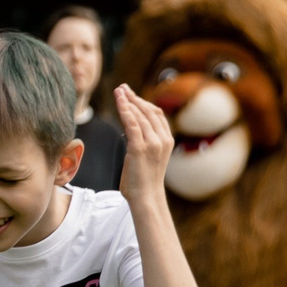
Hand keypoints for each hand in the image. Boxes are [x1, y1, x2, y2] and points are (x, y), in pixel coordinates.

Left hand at [113, 85, 174, 206]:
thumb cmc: (143, 180)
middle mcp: (162, 139)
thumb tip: (128, 129)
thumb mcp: (146, 157)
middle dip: (134, 98)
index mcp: (167, 140)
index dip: (143, 102)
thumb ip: (142, 141)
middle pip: (148, 111)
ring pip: (139, 116)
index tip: (131, 94)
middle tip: (122, 88)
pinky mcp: (139, 148)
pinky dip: (125, 110)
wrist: (146, 197)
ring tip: (118, 91)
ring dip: (128, 101)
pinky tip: (119, 102)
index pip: (156, 114)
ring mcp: (152, 143)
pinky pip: (132, 124)